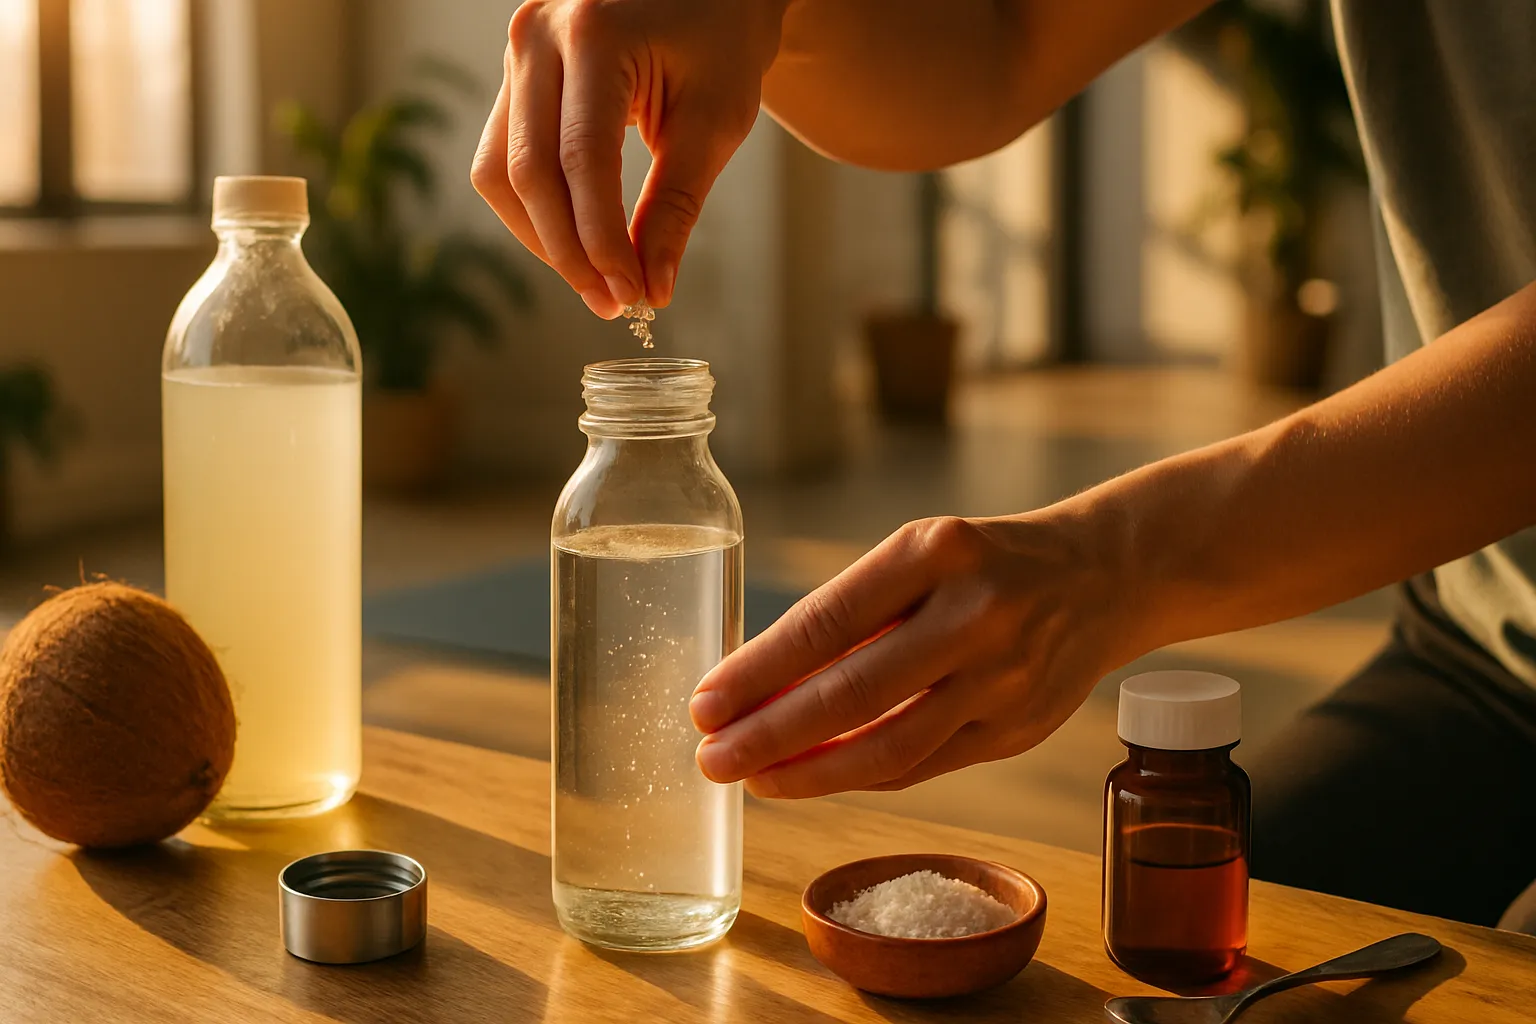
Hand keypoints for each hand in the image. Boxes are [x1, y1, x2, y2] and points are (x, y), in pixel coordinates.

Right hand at [470, 0, 787, 317]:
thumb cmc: (722, 42)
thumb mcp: (715, 122)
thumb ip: (676, 206)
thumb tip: (651, 288)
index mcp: (595, 33)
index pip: (581, 160)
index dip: (600, 240)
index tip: (630, 296)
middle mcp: (538, 35)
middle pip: (528, 171)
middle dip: (568, 251)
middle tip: (612, 305)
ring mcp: (517, 50)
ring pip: (500, 171)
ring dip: (543, 239)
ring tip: (597, 283)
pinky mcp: (514, 73)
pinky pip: (504, 157)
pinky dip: (537, 210)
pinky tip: (579, 243)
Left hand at [689, 514, 1135, 797]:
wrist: (1102, 578)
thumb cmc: (983, 564)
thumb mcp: (919, 555)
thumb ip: (851, 617)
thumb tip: (755, 687)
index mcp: (936, 553)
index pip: (828, 622)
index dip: (758, 672)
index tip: (704, 705)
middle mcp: (975, 616)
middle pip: (853, 696)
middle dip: (769, 736)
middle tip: (711, 761)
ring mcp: (1004, 681)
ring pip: (889, 748)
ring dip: (810, 774)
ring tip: (755, 781)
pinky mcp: (1018, 732)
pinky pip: (922, 766)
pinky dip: (860, 776)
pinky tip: (815, 778)